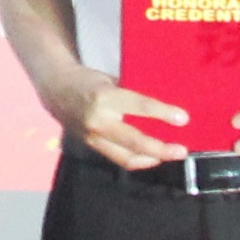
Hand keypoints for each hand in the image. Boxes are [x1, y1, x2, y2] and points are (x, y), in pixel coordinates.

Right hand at [45, 62, 192, 172]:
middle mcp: (98, 120)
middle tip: (181, 151)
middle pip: (135, 141)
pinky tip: (153, 157)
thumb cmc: (89, 80)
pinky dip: (138, 159)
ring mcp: (93, 137)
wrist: (55, 90)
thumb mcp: (111, 80)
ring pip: (127, 157)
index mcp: (105, 97)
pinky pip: (118, 158)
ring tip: (171, 155)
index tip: (183, 118)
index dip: (163, 113)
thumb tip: (162, 107)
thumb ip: (132, 95)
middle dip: (161, 149)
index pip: (139, 106)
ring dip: (152, 159)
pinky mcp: (92, 147)